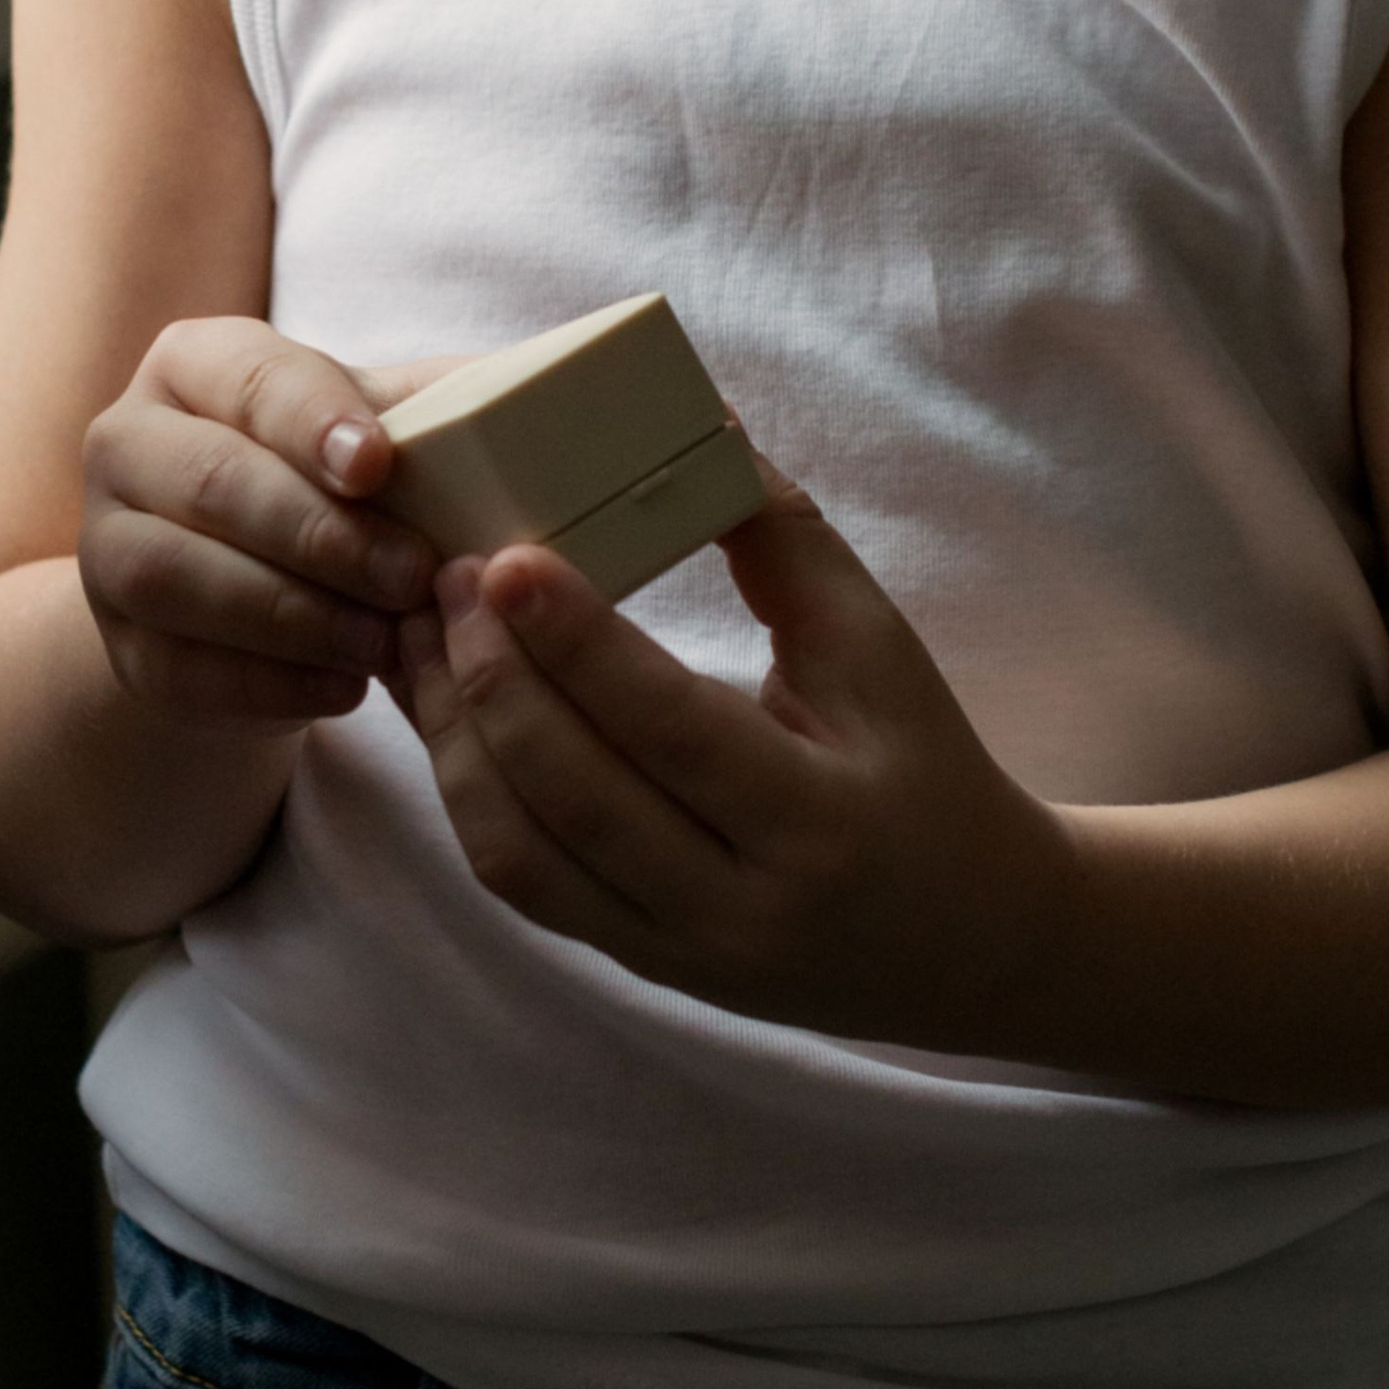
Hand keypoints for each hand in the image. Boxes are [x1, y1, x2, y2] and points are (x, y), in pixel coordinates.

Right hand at [79, 317, 441, 735]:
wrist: (250, 586)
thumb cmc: (333, 487)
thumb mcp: (384, 428)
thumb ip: (451, 404)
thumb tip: (556, 388)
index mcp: (198, 365)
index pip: (249, 376)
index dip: (312, 419)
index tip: (378, 464)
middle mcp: (131, 442)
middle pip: (212, 481)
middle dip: (320, 534)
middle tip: (413, 576)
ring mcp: (107, 546)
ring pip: (178, 577)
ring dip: (294, 614)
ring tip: (385, 640)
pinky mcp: (121, 643)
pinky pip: (180, 667)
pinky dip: (269, 684)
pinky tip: (345, 687)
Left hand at [400, 455, 1080, 1046]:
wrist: (964, 935)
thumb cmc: (920, 763)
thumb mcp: (877, 647)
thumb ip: (785, 541)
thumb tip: (700, 427)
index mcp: (820, 820)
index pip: (674, 732)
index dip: (580, 646)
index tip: (505, 559)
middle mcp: (742, 907)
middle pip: (578, 797)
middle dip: (493, 678)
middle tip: (448, 576)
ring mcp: (679, 950)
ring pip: (522, 855)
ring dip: (454, 735)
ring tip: (423, 632)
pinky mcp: (636, 961)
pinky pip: (520, 885)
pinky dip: (468, 791)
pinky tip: (447, 708)